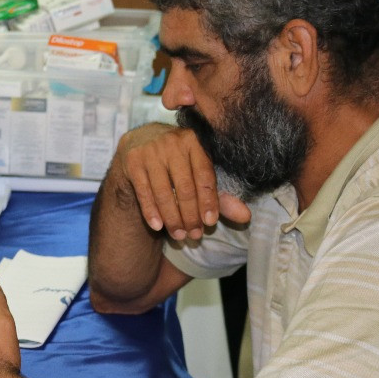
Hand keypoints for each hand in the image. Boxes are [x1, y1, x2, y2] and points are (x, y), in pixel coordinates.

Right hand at [115, 123, 250, 241]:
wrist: (140, 141)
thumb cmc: (177, 162)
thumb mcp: (198, 172)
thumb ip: (220, 195)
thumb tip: (245, 216)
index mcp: (196, 141)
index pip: (205, 176)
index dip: (209, 201)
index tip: (210, 223)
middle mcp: (173, 142)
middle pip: (185, 187)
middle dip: (190, 216)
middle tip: (194, 236)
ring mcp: (150, 151)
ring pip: (164, 193)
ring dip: (172, 219)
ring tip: (179, 236)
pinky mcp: (133, 161)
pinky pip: (144, 193)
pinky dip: (151, 212)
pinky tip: (158, 227)